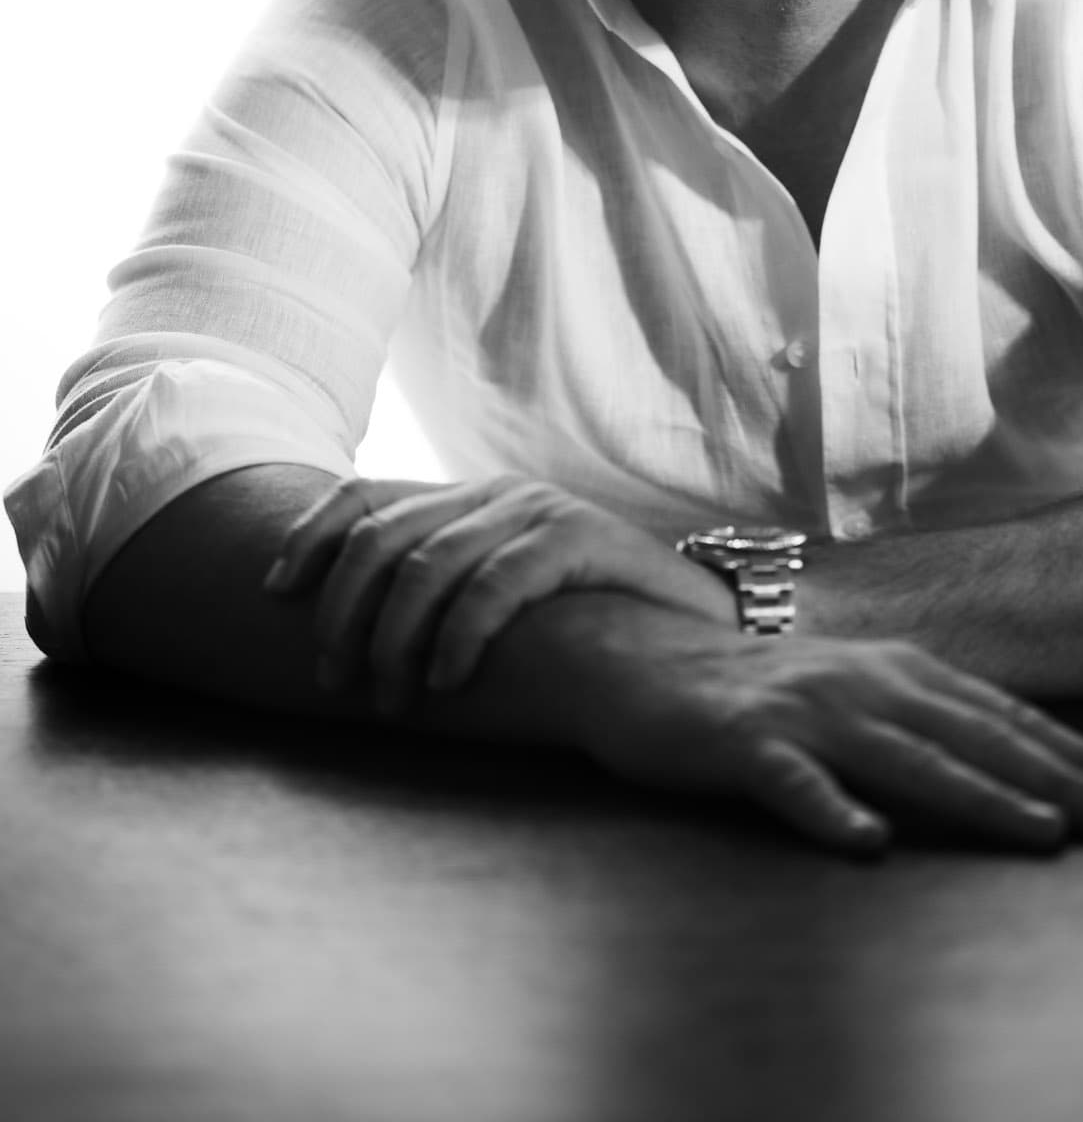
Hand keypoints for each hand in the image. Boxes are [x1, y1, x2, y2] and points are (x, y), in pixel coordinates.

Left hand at [262, 476, 733, 712]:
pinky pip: (494, 585)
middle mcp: (494, 493)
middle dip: (342, 612)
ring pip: (427, 566)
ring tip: (389, 701)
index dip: (308, 537)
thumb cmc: (588, 624)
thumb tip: (341, 641)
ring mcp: (536, 510)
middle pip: (381, 537)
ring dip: (392, 640)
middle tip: (337, 680)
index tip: (275, 593)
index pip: (363, 496)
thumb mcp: (502, 599)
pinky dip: (458, 637)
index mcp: (467, 500)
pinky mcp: (578, 539)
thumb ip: (441, 596)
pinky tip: (446, 682)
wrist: (694, 622)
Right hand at [539, 595, 1082, 856]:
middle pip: (972, 734)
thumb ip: (921, 713)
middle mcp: (861, 681)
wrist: (644, 658)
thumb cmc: (760, 689)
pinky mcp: (742, 743)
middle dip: (1056, 777)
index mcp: (894, 669)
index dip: (1071, 752)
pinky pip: (791, 782)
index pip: (1000, 714)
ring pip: (903, 756)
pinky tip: (869, 841)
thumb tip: (1012, 753)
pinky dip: (832, 809)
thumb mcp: (854, 687)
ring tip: (1040, 830)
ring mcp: (804, 711)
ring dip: (977, 794)